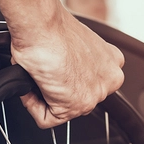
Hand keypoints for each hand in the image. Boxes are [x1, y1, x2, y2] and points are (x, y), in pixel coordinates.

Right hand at [9, 2, 124, 128]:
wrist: (41, 24)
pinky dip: (32, 105)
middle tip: (43, 72)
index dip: (65, 79)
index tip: (55, 70)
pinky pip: (46, 119)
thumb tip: (60, 71)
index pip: (89, 83)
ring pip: (61, 109)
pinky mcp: (75, 105)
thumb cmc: (50, 27)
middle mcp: (109, 79)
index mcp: (111, 61)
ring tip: (37, 75)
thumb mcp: (73, 44)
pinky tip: (32, 85)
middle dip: (56, 90)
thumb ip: (75, 62)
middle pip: (76, 98)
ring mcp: (95, 94)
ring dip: (43, 96)